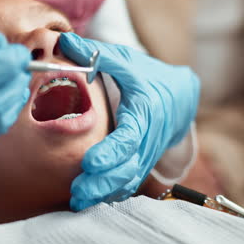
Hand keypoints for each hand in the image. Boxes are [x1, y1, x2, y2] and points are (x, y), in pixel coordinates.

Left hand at [59, 32, 199, 210]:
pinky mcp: (142, 162)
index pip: (129, 137)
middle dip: (102, 183)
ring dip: (104, 192)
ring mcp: (146, 153)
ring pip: (128, 179)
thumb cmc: (147, 77)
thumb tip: (65, 42)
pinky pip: (129, 181)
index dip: (111, 153)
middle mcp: (147, 138)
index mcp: (144, 112)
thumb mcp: (126, 61)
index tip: (89, 164)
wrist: (178, 96)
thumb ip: (97, 55)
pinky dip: (112, 192)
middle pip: (127, 167)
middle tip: (77, 193)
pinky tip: (92, 200)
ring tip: (78, 201)